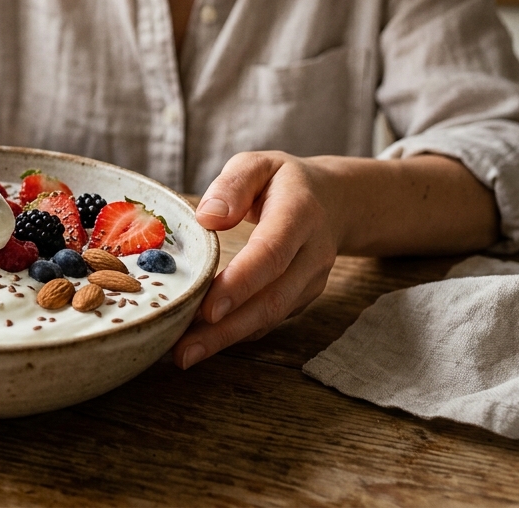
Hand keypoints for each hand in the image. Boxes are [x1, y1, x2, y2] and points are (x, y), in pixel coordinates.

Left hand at [173, 151, 341, 368]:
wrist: (334, 201)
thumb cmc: (283, 182)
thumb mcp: (259, 164)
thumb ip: (234, 183)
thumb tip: (208, 217)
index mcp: (300, 213)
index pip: (272, 253)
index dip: (241, 283)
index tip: (208, 309)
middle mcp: (313, 253)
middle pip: (272, 298)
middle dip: (227, 329)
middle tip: (184, 351)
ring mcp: (311, 281)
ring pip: (270, 317)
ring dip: (227, 340)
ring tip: (184, 355)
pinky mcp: (301, 298)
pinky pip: (268, 320)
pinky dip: (236, 335)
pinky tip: (203, 344)